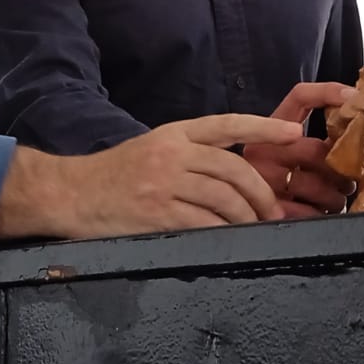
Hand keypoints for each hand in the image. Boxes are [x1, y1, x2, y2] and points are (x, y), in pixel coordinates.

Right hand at [0, 111, 305, 239]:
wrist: (69, 194)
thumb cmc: (113, 175)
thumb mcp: (151, 148)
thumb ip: (190, 154)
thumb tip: (235, 173)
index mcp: (173, 134)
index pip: (227, 124)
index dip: (264, 127)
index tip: (293, 133)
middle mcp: (172, 154)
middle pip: (235, 167)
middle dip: (261, 192)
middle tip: (272, 210)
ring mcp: (165, 184)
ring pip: (225, 198)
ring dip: (247, 217)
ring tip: (255, 228)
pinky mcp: (158, 215)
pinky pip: (205, 224)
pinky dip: (224, 232)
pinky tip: (230, 238)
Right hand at [245, 83, 357, 218]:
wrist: (237, 207)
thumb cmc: (274, 178)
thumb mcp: (286, 151)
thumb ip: (317, 140)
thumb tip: (359, 129)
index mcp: (269, 129)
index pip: (300, 98)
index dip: (328, 92)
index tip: (354, 97)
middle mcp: (262, 150)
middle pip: (317, 150)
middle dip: (341, 169)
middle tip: (349, 179)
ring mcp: (262, 179)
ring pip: (317, 185)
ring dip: (336, 196)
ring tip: (336, 199)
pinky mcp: (266, 209)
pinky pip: (307, 212)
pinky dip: (320, 214)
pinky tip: (319, 212)